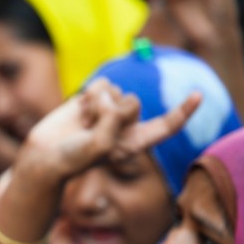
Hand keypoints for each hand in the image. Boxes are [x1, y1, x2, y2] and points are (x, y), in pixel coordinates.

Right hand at [18, 79, 200, 187]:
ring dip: (97, 105)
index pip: (166, 125)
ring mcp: (108, 111)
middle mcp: (124, 125)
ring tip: (82, 124)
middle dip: (113, 111)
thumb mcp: (100, 145)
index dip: (183, 111)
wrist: (44, 156)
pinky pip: (101, 84)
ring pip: (116, 91)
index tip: (199, 94)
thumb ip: (113, 119)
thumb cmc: (74, 159)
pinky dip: (88, 96)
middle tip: (92, 129)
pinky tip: (78, 112)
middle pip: (134, 102)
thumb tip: (111, 97)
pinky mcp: (93, 99)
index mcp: (134, 142)